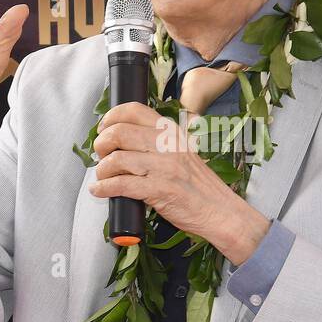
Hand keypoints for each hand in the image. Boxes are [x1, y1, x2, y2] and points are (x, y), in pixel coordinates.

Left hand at [88, 102, 269, 264]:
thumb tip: (122, 140)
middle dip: (101, 145)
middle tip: (101, 155)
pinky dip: (105, 188)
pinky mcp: (159, 190)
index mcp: (171, 132)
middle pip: (119, 133)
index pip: (133, 110)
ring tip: (103, 177)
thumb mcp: (182, 152)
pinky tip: (101, 191)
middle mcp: (167, 145)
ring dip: (102, 170)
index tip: (103, 128)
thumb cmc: (199, 186)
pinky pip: (122, 184)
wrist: (220, 211)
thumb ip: (158, 143)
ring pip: (117, 159)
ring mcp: (164, 168)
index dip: (110, 117)